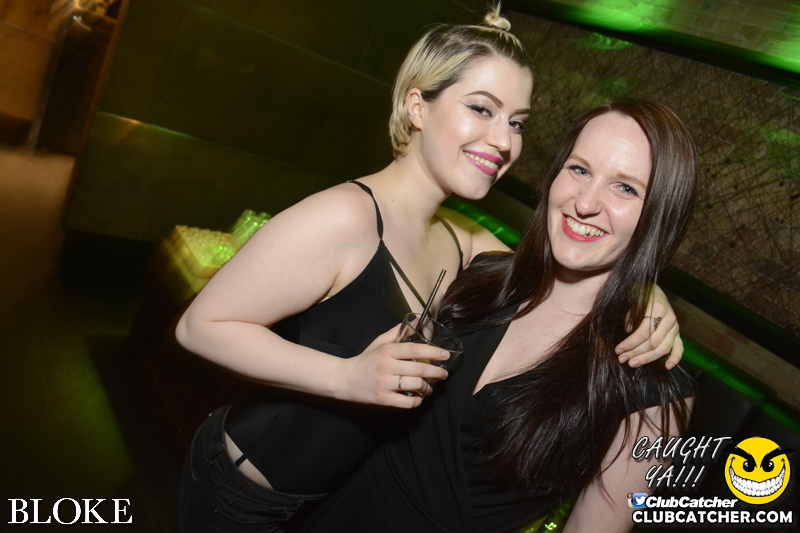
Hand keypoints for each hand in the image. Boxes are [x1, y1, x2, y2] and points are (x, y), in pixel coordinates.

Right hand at [334, 324, 449, 407]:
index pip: (413, 349)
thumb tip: (418, 320)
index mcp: (386, 351)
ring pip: (415, 386)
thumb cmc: (366, 360)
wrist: (346, 380)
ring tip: (430, 387)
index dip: (432, 352)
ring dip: (428, 387)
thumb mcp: (380, 342)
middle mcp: (386, 366)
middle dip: (436, 372)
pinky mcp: (383, 399)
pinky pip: (407, 402)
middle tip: (444, 373)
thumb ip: (399, 332)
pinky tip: (419, 397)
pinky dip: (417, 401)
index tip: (445, 354)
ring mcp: (384, 384)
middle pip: (419, 369)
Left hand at [615, 286, 682, 369]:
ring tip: (634, 363)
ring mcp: (675, 328)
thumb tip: (628, 330)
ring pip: (664, 348)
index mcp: (659, 310)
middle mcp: (670, 320)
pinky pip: (679, 348)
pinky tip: (667, 366)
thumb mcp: (633, 301)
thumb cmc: (640, 296)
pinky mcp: (677, 334)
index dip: (630, 343)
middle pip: (653, 342)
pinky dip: (675, 358)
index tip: (618, 349)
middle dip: (636, 352)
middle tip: (622, 359)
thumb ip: (630, 316)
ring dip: (648, 358)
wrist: (654, 291)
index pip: (643, 332)